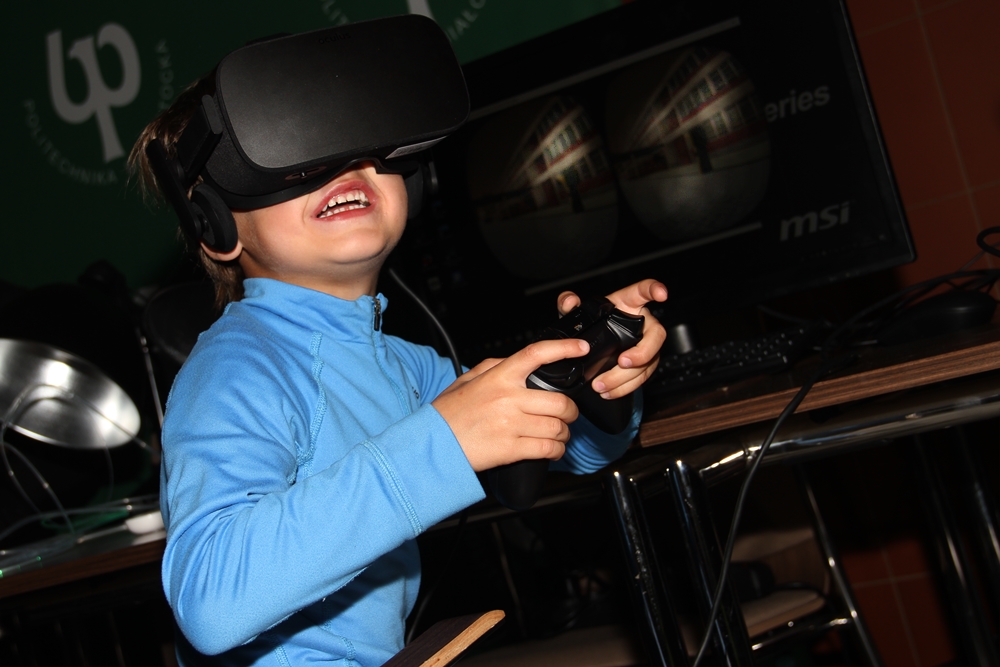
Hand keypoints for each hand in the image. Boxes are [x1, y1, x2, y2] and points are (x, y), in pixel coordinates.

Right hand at [432, 338, 588, 471]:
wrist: (433, 444)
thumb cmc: (449, 413)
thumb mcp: (468, 380)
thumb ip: (496, 368)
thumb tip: (522, 364)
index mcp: (499, 377)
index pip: (536, 354)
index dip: (563, 348)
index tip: (580, 348)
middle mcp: (508, 398)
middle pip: (560, 402)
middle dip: (571, 412)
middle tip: (568, 415)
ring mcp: (510, 424)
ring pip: (557, 427)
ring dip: (565, 433)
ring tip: (560, 434)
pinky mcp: (511, 449)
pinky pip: (547, 448)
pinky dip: (557, 450)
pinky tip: (554, 450)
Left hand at [557, 279, 667, 398]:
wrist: (589, 349)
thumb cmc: (589, 325)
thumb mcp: (575, 315)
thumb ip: (568, 305)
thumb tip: (570, 301)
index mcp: (627, 304)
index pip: (643, 291)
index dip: (654, 289)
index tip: (661, 294)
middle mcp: (642, 323)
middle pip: (657, 334)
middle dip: (644, 351)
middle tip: (623, 361)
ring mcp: (645, 345)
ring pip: (649, 361)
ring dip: (628, 377)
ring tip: (603, 384)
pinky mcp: (643, 364)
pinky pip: (642, 377)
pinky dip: (625, 387)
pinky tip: (609, 392)